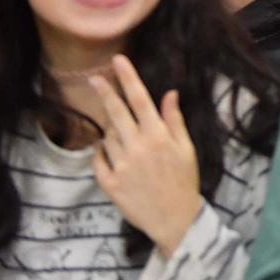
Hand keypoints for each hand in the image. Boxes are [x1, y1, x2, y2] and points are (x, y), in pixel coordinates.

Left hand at [88, 55, 202, 256]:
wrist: (175, 219)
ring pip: (108, 135)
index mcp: (159, 136)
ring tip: (124, 138)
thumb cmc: (183, 181)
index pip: (140, 99)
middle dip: (105, 92)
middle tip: (93, 77)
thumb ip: (174, 120)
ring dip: (111, 130)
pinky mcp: (109, 182)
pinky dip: (102, 152)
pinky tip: (111, 154)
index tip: (117, 60)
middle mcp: (138, 146)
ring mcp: (121, 165)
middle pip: (117, 112)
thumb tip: (169, 94)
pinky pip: (99, 158)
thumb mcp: (186, 149)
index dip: (128, 77)